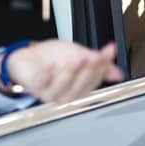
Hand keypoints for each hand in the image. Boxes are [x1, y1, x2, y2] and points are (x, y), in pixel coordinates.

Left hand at [0, 40, 122, 103]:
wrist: (26, 58)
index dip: (103, 66)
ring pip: (65, 89)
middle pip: (82, 87)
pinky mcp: (35, 89)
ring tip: (76, 59)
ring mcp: (50, 93)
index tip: (108, 51)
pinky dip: (47, 74)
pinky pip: (43, 83)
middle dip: (90, 71)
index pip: (95, 80)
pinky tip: (51, 66)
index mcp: (79, 88)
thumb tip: (118, 72)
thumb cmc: (51, 59)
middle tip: (94, 56)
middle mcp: (66, 94)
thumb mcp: (77, 55)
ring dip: (71, 73)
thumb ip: (96, 62)